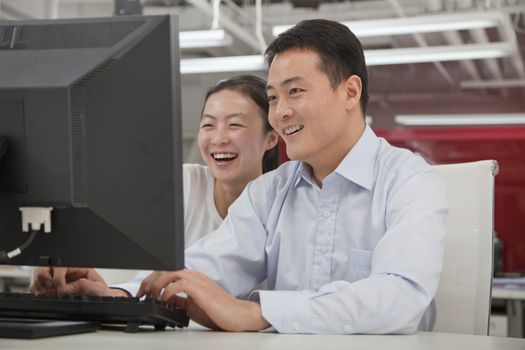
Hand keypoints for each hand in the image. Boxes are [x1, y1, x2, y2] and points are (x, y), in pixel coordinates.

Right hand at [29, 267, 127, 296]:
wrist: (105, 301)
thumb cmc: (103, 293)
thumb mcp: (99, 288)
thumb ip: (85, 286)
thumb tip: (67, 288)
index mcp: (80, 268)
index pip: (63, 265)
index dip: (58, 275)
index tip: (60, 288)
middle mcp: (68, 272)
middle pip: (48, 265)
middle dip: (44, 275)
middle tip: (48, 287)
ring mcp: (60, 280)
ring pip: (41, 275)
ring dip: (39, 283)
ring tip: (45, 292)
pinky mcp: (53, 289)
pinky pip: (39, 286)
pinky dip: (36, 289)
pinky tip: (40, 294)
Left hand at [137, 270, 269, 331]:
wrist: (237, 315)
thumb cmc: (218, 311)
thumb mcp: (192, 305)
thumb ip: (179, 300)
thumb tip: (165, 300)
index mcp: (192, 277)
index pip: (166, 271)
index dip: (151, 280)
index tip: (142, 292)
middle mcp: (194, 275)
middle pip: (165, 269)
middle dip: (149, 280)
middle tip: (141, 294)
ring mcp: (198, 280)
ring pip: (170, 273)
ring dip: (156, 284)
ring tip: (151, 296)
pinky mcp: (201, 289)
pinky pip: (179, 284)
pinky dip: (168, 290)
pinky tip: (165, 300)